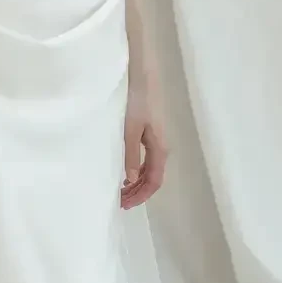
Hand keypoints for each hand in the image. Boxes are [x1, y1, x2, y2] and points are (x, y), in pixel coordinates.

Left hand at [122, 76, 166, 209]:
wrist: (144, 77)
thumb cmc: (137, 101)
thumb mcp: (130, 129)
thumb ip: (132, 154)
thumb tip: (131, 179)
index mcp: (159, 149)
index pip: (154, 182)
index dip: (141, 196)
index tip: (125, 205)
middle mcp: (161, 148)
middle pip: (153, 179)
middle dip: (138, 194)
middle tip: (120, 203)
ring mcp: (157, 142)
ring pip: (150, 172)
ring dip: (137, 184)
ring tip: (121, 193)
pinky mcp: (151, 136)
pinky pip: (147, 162)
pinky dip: (138, 173)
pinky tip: (127, 175)